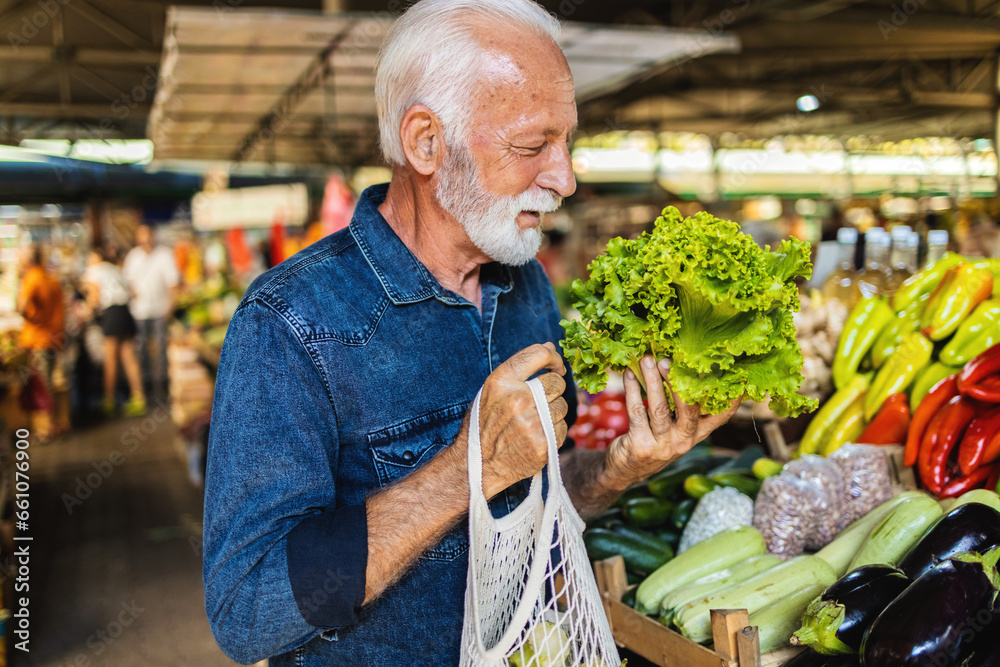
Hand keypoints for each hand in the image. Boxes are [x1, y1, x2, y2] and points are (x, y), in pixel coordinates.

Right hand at [472, 343, 567, 498]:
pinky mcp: (543, 443)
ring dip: (554, 411)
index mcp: (502, 381)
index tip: (556, 366)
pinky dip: (554, 431)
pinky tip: (537, 435)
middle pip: (556, 382)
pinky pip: (563, 428)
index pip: (538, 354)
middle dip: (554, 389)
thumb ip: (518, 368)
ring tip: (535, 420)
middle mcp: (518, 399)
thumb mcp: (491, 390)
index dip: (553, 357)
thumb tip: (549, 346)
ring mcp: (532, 422)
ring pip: (562, 406)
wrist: (476, 465)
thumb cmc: (485, 424)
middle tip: (542, 399)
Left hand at [602, 355, 739, 490]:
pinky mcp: (641, 445)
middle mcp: (683, 441)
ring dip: (652, 381)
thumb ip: (680, 406)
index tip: (739, 378)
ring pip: (660, 407)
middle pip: (688, 409)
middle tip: (667, 360)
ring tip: (647, 360)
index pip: (720, 417)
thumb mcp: (672, 429)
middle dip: (677, 381)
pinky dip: (632, 390)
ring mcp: (662, 445)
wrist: (625, 470)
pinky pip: (637, 412)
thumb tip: (680, 365)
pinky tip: (629, 375)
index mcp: (696, 434)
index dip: (731, 399)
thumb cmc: (652, 440)